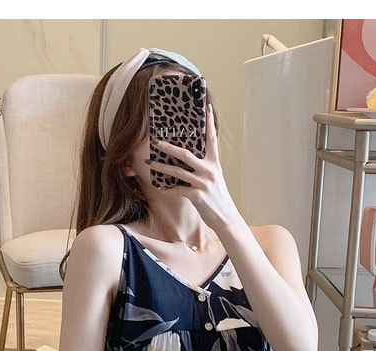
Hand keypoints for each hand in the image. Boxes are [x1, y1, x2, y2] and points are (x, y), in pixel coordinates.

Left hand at [147, 103, 238, 229]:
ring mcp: (203, 183)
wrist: (226, 218)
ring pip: (177, 172)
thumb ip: (204, 167)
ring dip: (161, 167)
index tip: (207, 107)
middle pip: (185, 153)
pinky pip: (178, 190)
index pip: (212, 139)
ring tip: (148, 163)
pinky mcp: (197, 196)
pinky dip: (167, 189)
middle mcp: (209, 171)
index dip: (210, 123)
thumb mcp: (215, 179)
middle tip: (155, 141)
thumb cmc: (218, 198)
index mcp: (214, 164)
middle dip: (168, 147)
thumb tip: (188, 158)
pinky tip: (159, 187)